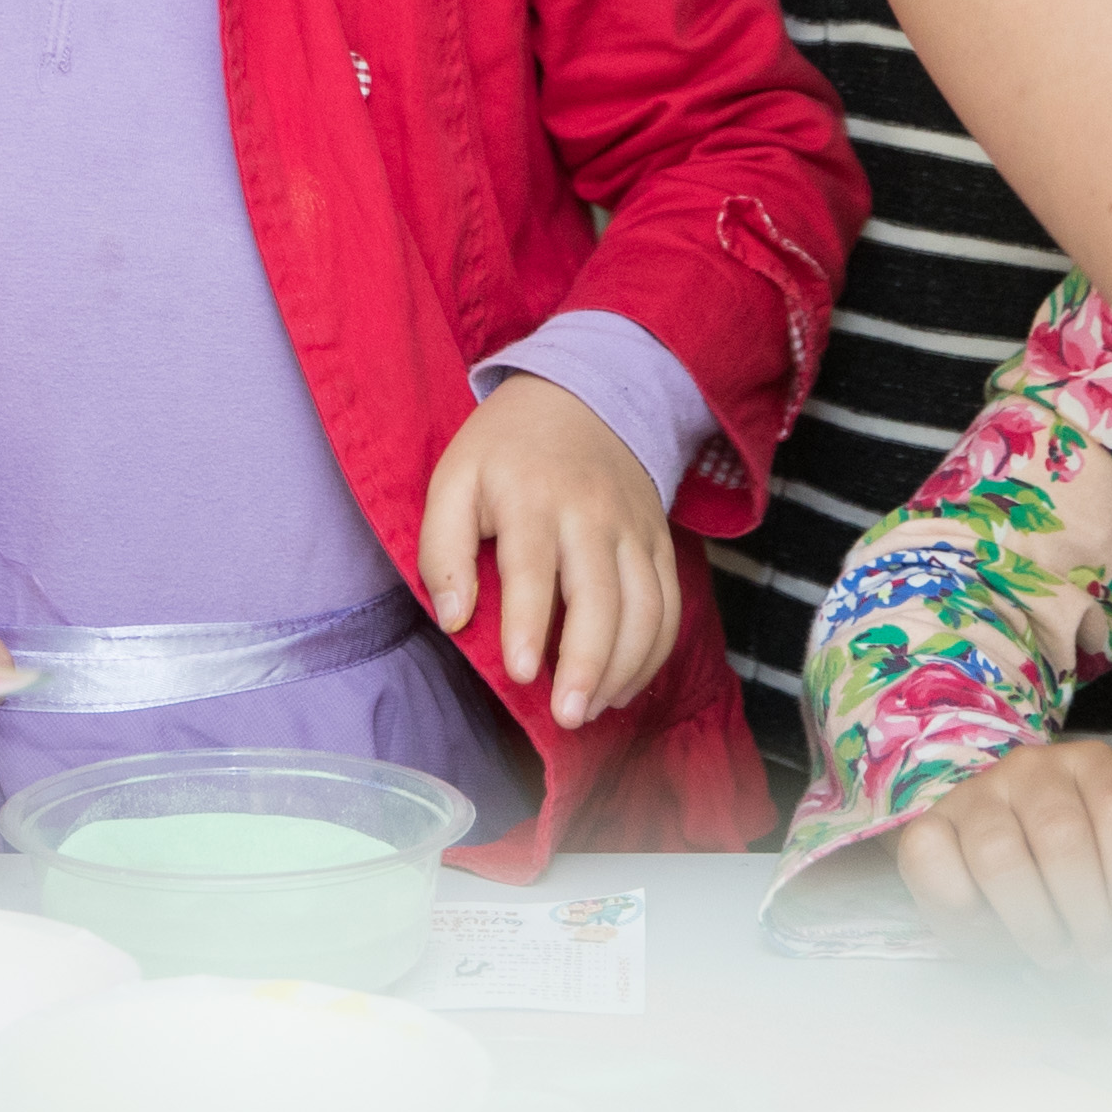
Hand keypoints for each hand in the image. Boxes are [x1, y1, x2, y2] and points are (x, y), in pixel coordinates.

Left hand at [417, 375, 677, 733]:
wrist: (583, 395)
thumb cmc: (506, 451)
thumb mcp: (453, 479)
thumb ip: (442, 550)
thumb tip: (455, 620)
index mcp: (531, 496)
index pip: (533, 567)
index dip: (526, 623)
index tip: (520, 673)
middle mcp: (591, 514)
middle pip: (601, 597)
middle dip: (587, 663)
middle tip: (566, 717)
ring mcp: (634, 529)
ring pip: (646, 609)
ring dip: (624, 669)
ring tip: (590, 711)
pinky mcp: (660, 542)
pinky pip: (670, 606)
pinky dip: (653, 655)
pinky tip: (622, 687)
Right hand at [889, 736, 1111, 964]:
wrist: (995, 863)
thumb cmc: (1073, 867)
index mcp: (1092, 766)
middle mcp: (1032, 768)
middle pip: (1062, 837)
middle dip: (1089, 915)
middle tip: (1101, 959)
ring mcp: (975, 794)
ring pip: (1000, 857)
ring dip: (1036, 924)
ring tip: (1058, 954)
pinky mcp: (926, 827)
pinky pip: (935, 863)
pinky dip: (966, 909)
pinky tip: (992, 926)